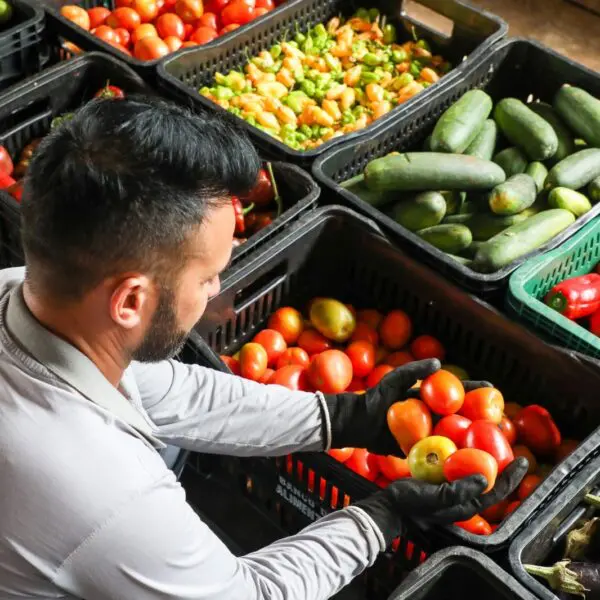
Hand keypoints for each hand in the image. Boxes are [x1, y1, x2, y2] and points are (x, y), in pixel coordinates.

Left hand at [324, 359, 490, 455]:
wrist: (358, 422)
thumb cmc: (375, 398)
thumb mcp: (393, 381)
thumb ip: (413, 370)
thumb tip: (438, 363)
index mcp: (428, 396)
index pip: (456, 390)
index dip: (475, 388)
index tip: (493, 388)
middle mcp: (431, 413)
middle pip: (461, 414)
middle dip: (480, 416)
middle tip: (499, 419)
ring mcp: (426, 431)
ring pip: (454, 434)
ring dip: (471, 439)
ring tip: (492, 444)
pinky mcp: (419, 448)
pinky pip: (438, 451)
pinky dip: (452, 455)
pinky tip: (468, 462)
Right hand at [355, 457, 528, 544]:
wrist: (389, 508)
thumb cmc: (411, 504)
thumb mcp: (436, 497)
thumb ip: (459, 490)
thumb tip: (484, 478)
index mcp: (466, 505)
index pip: (497, 492)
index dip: (511, 477)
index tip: (523, 461)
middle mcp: (463, 498)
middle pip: (490, 482)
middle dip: (503, 467)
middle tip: (511, 448)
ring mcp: (452, 491)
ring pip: (476, 474)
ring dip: (485, 460)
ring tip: (491, 442)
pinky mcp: (441, 483)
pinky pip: (459, 469)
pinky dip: (466, 457)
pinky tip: (462, 444)